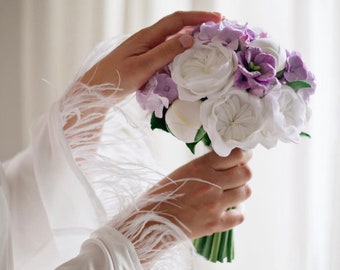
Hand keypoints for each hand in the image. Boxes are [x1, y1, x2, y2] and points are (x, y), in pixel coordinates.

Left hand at [80, 11, 221, 96]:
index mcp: (147, 36)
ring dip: (191, 38)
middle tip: (218, 30)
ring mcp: (146, 49)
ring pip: (173, 39)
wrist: (96, 89)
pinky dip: (181, 51)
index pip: (177, 20)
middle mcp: (148, 39)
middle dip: (198, 25)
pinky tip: (188, 59)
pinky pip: (167, 51)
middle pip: (177, 26)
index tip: (218, 19)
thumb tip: (190, 39)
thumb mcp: (142, 66)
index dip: (198, 17)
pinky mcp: (145, 60)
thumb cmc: (115, 78)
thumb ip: (164, 53)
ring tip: (208, 43)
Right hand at [146, 149, 251, 238]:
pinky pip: (240, 215)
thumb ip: (206, 165)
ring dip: (240, 190)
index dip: (245, 154)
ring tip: (231, 192)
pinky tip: (231, 209)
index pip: (235, 155)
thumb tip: (228, 161)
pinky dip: (238, 211)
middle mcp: (211, 184)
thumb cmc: (164, 194)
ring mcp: (214, 205)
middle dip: (243, 172)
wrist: (151, 220)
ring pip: (245, 192)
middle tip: (237, 174)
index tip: (245, 155)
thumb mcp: (183, 171)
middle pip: (246, 173)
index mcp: (200, 167)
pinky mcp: (215, 223)